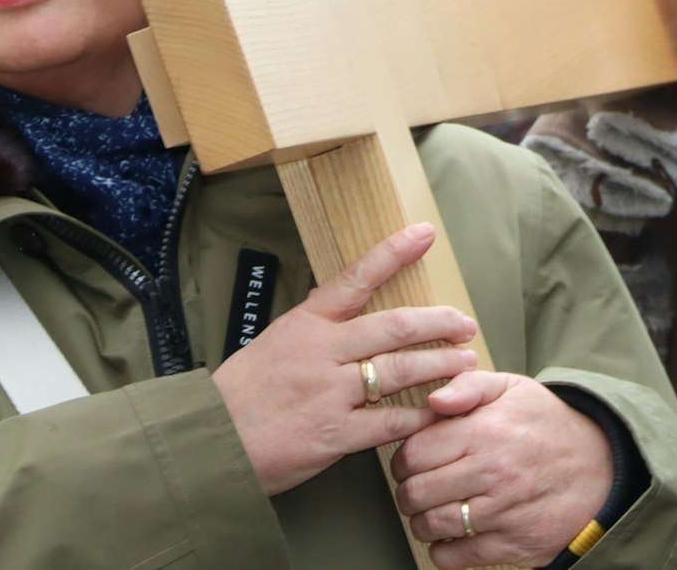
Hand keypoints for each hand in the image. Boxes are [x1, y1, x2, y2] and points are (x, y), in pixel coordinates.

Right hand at [213, 223, 478, 495]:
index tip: (423, 234)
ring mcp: (329, 393)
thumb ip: (315, 332)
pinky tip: (437, 410)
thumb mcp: (273, 345)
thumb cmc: (240, 395)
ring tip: (464, 363)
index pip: (355, 278)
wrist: (211, 441)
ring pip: (399, 371)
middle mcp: (320, 352)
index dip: (393, 253)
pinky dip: (419, 414)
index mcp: (304, 324)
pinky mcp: (335, 433)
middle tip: (464, 323)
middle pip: (394, 327)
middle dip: (437, 323)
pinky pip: (390, 420)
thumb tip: (354, 318)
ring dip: (439, 366)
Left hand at [392, 372, 612, 568]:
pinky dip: (443, 551)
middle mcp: (492, 472)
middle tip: (417, 488)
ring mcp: (502, 512)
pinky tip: (452, 535)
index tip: (410, 462)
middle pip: (416, 493)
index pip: (414, 453)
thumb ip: (468, 385)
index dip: (402, 460)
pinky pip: (456, 557)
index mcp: (485, 432)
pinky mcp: (513, 544)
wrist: (603, 469)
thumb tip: (433, 399)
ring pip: (431, 526)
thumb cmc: (552, 427)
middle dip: (408, 492)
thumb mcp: (514, 389)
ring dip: (422, 522)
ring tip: (432, 511)